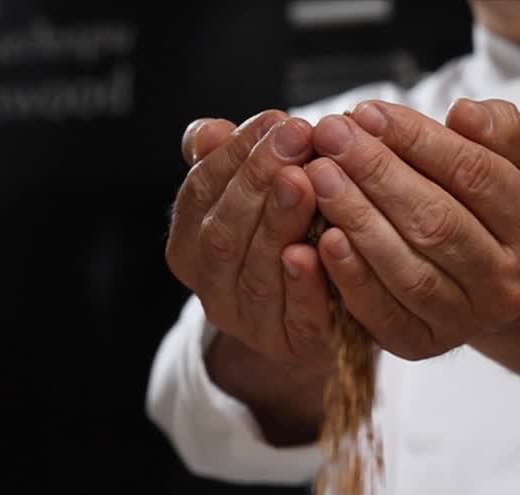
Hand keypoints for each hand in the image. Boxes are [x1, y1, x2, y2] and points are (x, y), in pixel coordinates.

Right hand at [168, 110, 334, 370]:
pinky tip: (320, 248)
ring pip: (256, 274)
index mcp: (191, 249)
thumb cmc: (290, 242)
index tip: (274, 119)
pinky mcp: (298, 350)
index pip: (201, 193)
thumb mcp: (256, 199)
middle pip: (224, 233)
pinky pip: (299, 317)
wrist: (327, 320)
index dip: (235, 155)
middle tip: (297, 137)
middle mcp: (214, 291)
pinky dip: (306, 283)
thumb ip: (229, 165)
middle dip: (258, 180)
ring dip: (280, 223)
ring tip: (307, 181)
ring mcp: (253, 326)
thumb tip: (205, 132)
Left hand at [304, 99, 519, 359]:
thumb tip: (464, 113)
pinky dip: (351, 277)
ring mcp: (467, 321)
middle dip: (376, 173)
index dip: (418, 140)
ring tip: (318, 176)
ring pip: (408, 270)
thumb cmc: (496, 207)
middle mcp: (508, 282)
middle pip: (437, 222)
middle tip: (329, 137)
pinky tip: (321, 238)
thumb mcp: (517, 161)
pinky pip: (383, 314)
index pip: (474, 174)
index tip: (367, 112)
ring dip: (357, 220)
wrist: (496, 283)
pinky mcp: (424, 345)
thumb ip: (501, 128)